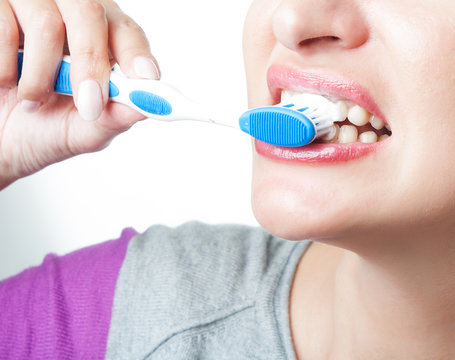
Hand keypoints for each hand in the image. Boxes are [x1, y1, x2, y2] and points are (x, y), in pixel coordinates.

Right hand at [0, 0, 159, 188]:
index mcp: (99, 40)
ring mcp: (30, 4)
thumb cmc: (39, 129)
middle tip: (89, 105)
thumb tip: (144, 109)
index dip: (136, 51)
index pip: (125, 31)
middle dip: (91, 62)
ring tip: (31, 100)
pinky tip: (5, 80)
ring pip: (46, 22)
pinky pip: (3, 25)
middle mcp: (68, 13)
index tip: (146, 77)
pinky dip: (5, 65)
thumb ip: (113, 118)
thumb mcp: (80, 130)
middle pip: (90, 11)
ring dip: (40, 75)